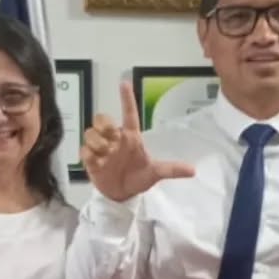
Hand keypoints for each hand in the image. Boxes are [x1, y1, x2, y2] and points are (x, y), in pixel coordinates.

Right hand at [80, 81, 194, 201]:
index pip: (129, 113)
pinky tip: (99, 165)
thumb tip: (193, 171)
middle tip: (112, 141)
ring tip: (107, 157)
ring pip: (91, 132)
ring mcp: (101, 148)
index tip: (124, 83)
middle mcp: (114, 138)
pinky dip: (91, 156)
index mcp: (131, 137)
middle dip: (105, 126)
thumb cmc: (138, 178)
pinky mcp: (90, 158)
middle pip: (102, 118)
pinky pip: (84, 149)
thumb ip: (172, 170)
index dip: (127, 98)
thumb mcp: (155, 173)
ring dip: (98, 144)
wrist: (121, 195)